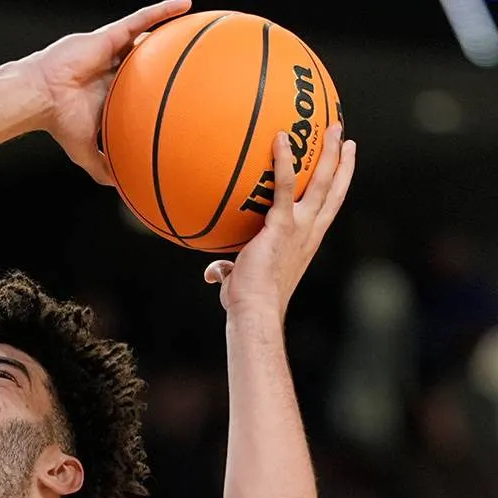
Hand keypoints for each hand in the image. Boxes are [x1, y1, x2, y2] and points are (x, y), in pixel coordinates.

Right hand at [25, 0, 190, 184]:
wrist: (42, 97)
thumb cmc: (58, 121)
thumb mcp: (85, 150)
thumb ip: (102, 167)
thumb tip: (119, 187)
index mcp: (109, 92)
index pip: (138, 87)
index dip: (156, 88)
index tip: (177, 95)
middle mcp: (113, 68)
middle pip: (146, 60)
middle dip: (166, 60)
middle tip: (191, 64)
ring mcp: (113, 50)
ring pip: (147, 35)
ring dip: (169, 31)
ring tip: (196, 29)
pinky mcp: (110, 35)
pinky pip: (141, 18)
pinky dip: (162, 10)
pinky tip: (185, 4)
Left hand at [205, 124, 356, 320]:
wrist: (255, 308)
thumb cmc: (247, 300)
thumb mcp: (239, 280)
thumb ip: (228, 270)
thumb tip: (213, 273)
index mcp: (307, 241)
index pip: (328, 208)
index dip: (339, 186)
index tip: (345, 166)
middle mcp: (310, 231)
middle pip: (334, 189)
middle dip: (342, 162)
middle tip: (347, 138)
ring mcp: (300, 227)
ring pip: (323, 182)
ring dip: (330, 153)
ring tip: (333, 126)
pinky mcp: (282, 225)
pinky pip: (285, 187)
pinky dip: (284, 162)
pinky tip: (280, 138)